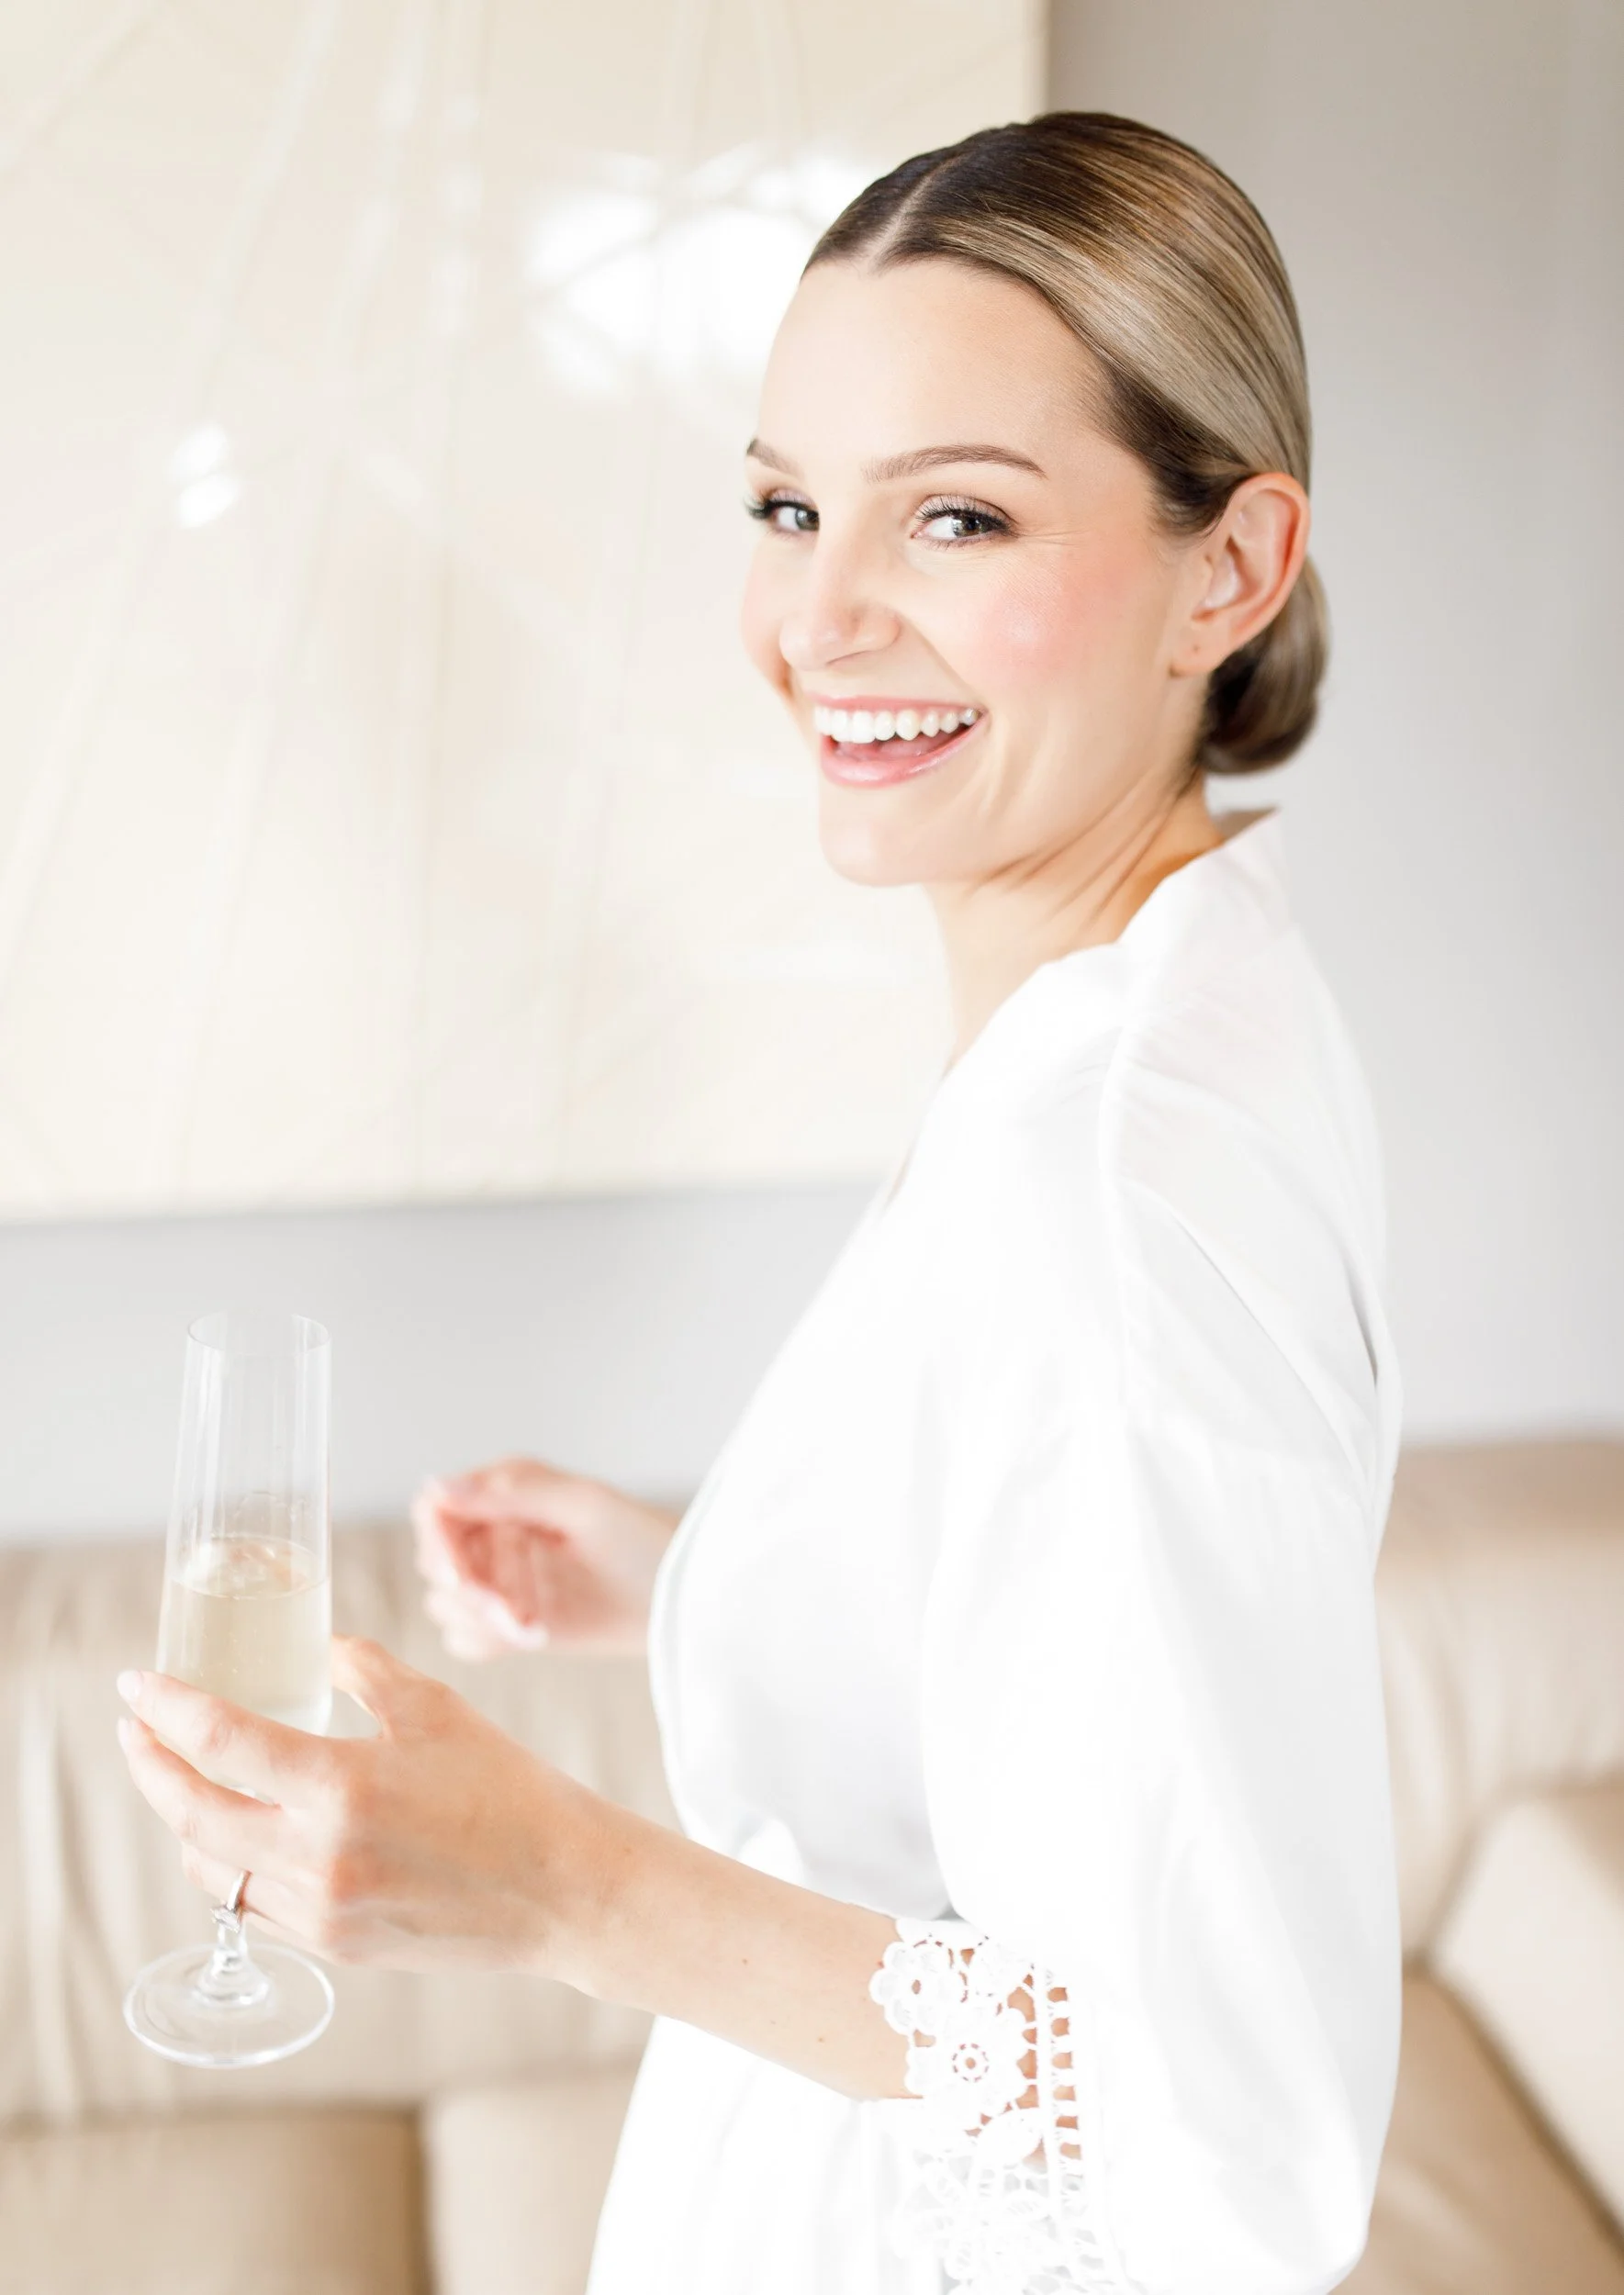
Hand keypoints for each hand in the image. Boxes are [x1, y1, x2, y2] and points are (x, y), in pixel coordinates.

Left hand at [115, 1638, 615, 1977]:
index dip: (166, 1708)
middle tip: (139, 1729)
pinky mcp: (335, 1947)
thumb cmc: (508, 1788)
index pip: (220, 1741)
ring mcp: (321, 1912)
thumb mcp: (435, 1707)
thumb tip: (314, 1650)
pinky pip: (253, 1907)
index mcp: (341, 1787)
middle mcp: (318, 1858)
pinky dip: (232, 1865)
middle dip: (150, 1767)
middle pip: (191, 1814)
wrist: (562, 1888)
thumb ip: (361, 1669)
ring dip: (186, 1821)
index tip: (137, 1684)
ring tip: (189, 1778)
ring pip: (212, 1868)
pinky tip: (243, 1833)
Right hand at [411, 1459, 681, 1658]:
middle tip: (516, 1612)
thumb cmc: (644, 1541)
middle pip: (434, 1562)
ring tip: (538, 1626)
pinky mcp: (509, 1619)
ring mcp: (499, 1576)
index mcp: (506, 1489)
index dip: (439, 1544)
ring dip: (484, 1621)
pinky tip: (536, 1637)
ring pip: (446, 1604)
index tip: (464, 1579)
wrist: (679, 1598)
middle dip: (470, 1591)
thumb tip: (439, 1486)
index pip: (436, 1510)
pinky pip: (465, 1639)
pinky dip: (491, 1642)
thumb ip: (513, 1493)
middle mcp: (494, 1528)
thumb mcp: (584, 1507)